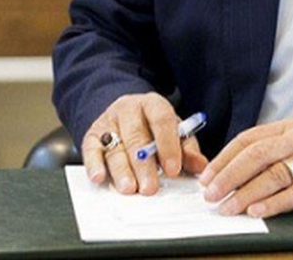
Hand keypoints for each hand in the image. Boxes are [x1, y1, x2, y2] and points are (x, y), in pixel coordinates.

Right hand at [82, 92, 208, 194]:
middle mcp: (129, 109)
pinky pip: (91, 150)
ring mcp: (108, 122)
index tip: (173, 169)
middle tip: (149, 187)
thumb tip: (201, 166)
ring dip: (122, 170)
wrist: (125, 113)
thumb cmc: (154, 127)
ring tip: (129, 188)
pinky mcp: (91, 135)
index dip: (168, 145)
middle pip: (136, 137)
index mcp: (153, 104)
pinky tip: (99, 177)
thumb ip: (187, 149)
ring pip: (115, 146)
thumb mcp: (174, 132)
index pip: (161, 120)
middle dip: (144, 165)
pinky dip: (94, 164)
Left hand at [198, 119, 292, 217]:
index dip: (225, 158)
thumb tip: (231, 170)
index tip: (206, 176)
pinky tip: (259, 211)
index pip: (249, 139)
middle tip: (211, 194)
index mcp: (289, 128)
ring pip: (274, 174)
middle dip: (230, 176)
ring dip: (247, 193)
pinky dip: (276, 203)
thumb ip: (272, 149)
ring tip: (229, 208)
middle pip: (258, 155)